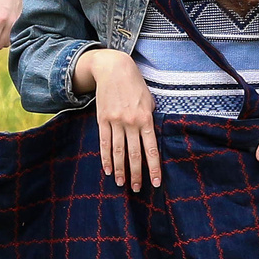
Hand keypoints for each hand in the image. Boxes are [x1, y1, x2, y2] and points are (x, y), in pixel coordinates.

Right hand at [83, 48, 159, 190]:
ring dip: (120, 170)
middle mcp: (131, 122)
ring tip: (122, 184)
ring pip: (118, 152)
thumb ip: (150, 119)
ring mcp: (115, 122)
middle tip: (136, 189)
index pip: (151, 149)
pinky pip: (104, 143)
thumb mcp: (149, 100)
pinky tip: (108, 170)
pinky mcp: (103, 120)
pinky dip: (106, 158)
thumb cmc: (135, 85)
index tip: (156, 183)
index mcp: (146, 119)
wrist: (113, 69)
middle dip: (136, 174)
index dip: (154, 168)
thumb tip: (150, 138)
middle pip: (134, 154)